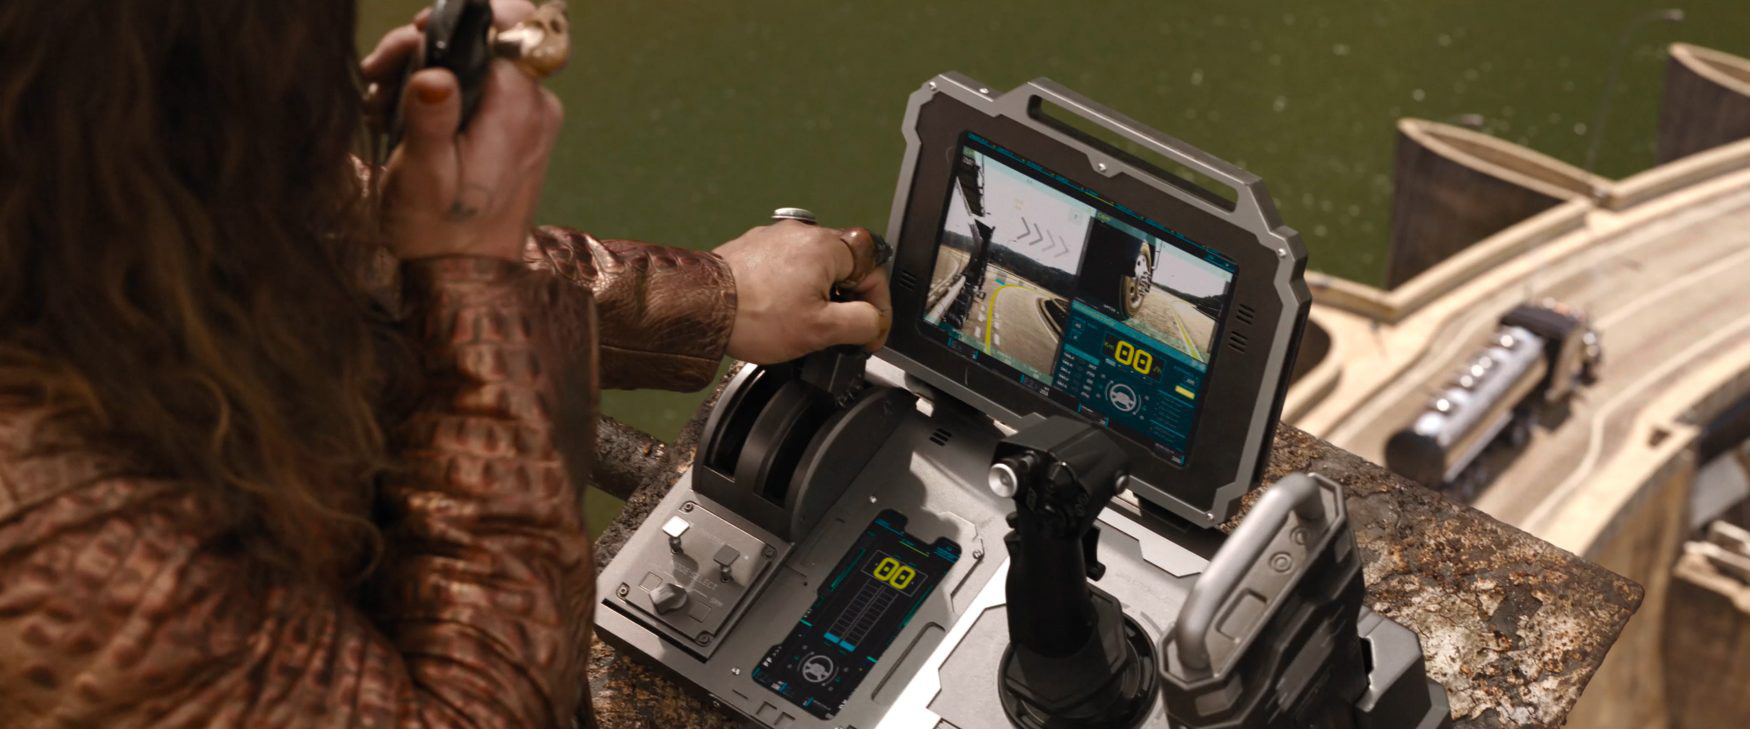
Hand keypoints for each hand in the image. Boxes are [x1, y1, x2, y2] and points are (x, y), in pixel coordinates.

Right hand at [364, 1, 558, 261]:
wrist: (465, 279)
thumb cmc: (439, 232)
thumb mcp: (424, 174)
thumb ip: (431, 119)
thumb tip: (434, 74)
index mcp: (519, 107)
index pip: (501, 27)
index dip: (452, 22)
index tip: (414, 37)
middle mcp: (534, 105)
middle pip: (481, 43)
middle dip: (423, 51)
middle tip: (377, 77)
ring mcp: (528, 118)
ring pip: (474, 65)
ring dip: (422, 75)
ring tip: (382, 107)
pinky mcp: (515, 132)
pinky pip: (478, 92)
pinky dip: (439, 96)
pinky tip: (401, 119)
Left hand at [714, 222, 892, 363]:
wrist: (699, 309)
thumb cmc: (752, 315)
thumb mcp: (822, 330)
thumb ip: (862, 323)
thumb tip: (874, 322)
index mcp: (826, 246)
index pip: (874, 271)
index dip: (877, 307)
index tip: (869, 332)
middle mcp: (802, 233)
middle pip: (846, 267)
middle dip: (846, 301)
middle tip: (835, 331)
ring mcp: (775, 238)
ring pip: (815, 268)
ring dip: (818, 295)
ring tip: (801, 323)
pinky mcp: (754, 248)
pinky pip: (786, 267)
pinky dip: (790, 289)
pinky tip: (777, 312)